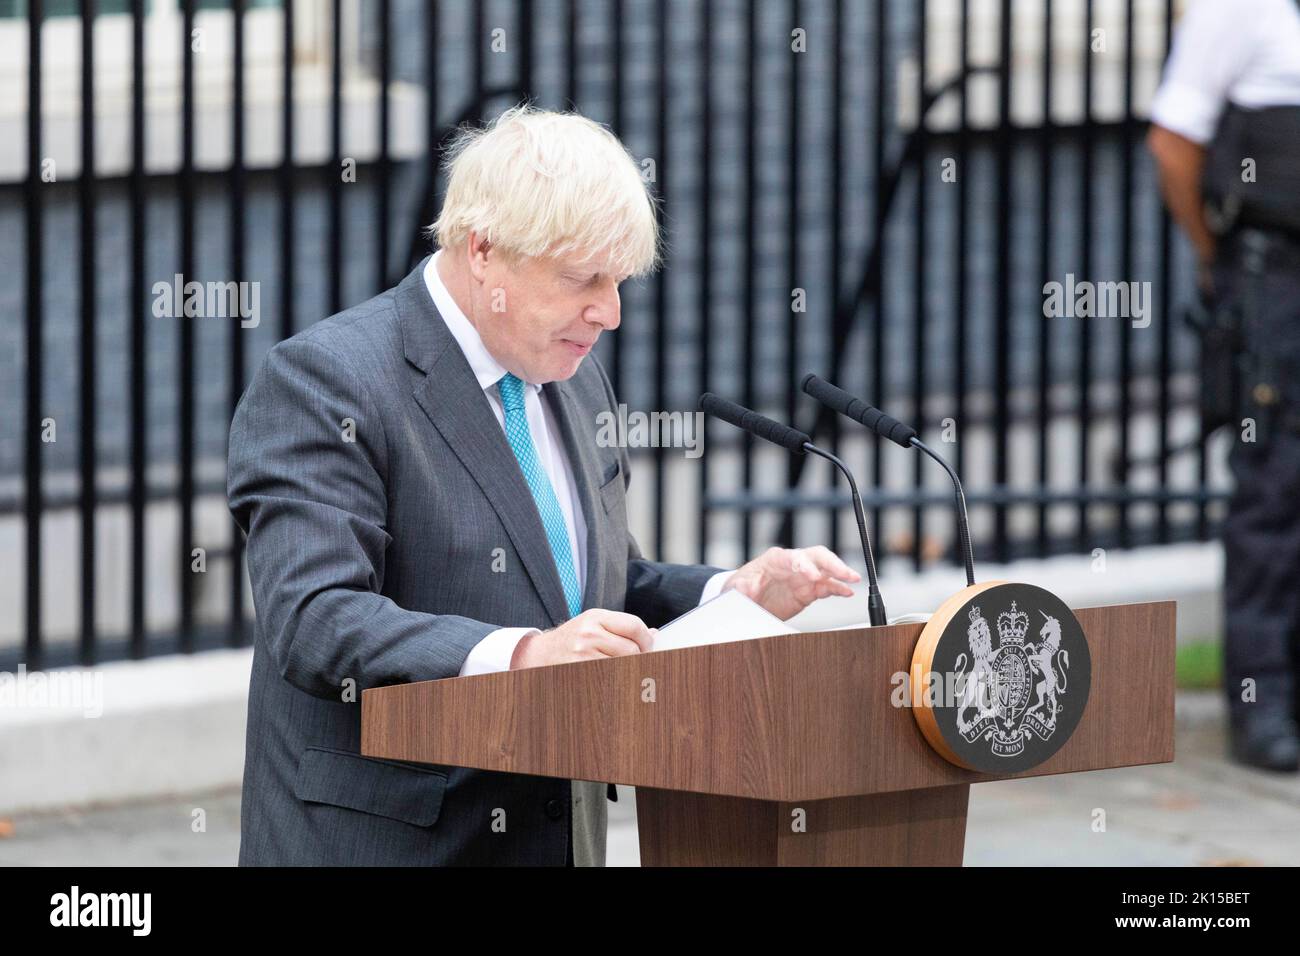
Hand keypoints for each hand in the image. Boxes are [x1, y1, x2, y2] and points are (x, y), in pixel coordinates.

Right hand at [510, 609, 656, 668]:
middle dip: (638, 658)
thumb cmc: (571, 639)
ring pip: (623, 665)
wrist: (539, 655)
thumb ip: (622, 627)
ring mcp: (583, 654)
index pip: (634, 626)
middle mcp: (589, 633)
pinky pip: (610, 679)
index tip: (648, 647)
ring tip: (621, 668)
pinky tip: (610, 678)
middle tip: (636, 661)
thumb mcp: (593, 624)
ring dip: (627, 670)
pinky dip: (616, 681)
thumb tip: (653, 634)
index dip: (646, 640)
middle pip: (632, 649)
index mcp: (595, 617)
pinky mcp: (580, 671)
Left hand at [721, 546, 860, 620]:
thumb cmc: (741, 587)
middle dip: (832, 563)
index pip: (794, 557)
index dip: (805, 565)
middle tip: (844, 573)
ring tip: (854, 580)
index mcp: (776, 559)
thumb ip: (741, 587)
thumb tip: (745, 587)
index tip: (813, 576)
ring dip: (840, 573)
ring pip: (826, 570)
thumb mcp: (736, 587)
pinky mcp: (808, 590)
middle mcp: (794, 564)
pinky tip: (848, 593)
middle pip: (817, 556)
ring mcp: (803, 576)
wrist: (745, 599)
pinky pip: (826, 587)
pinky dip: (838, 589)